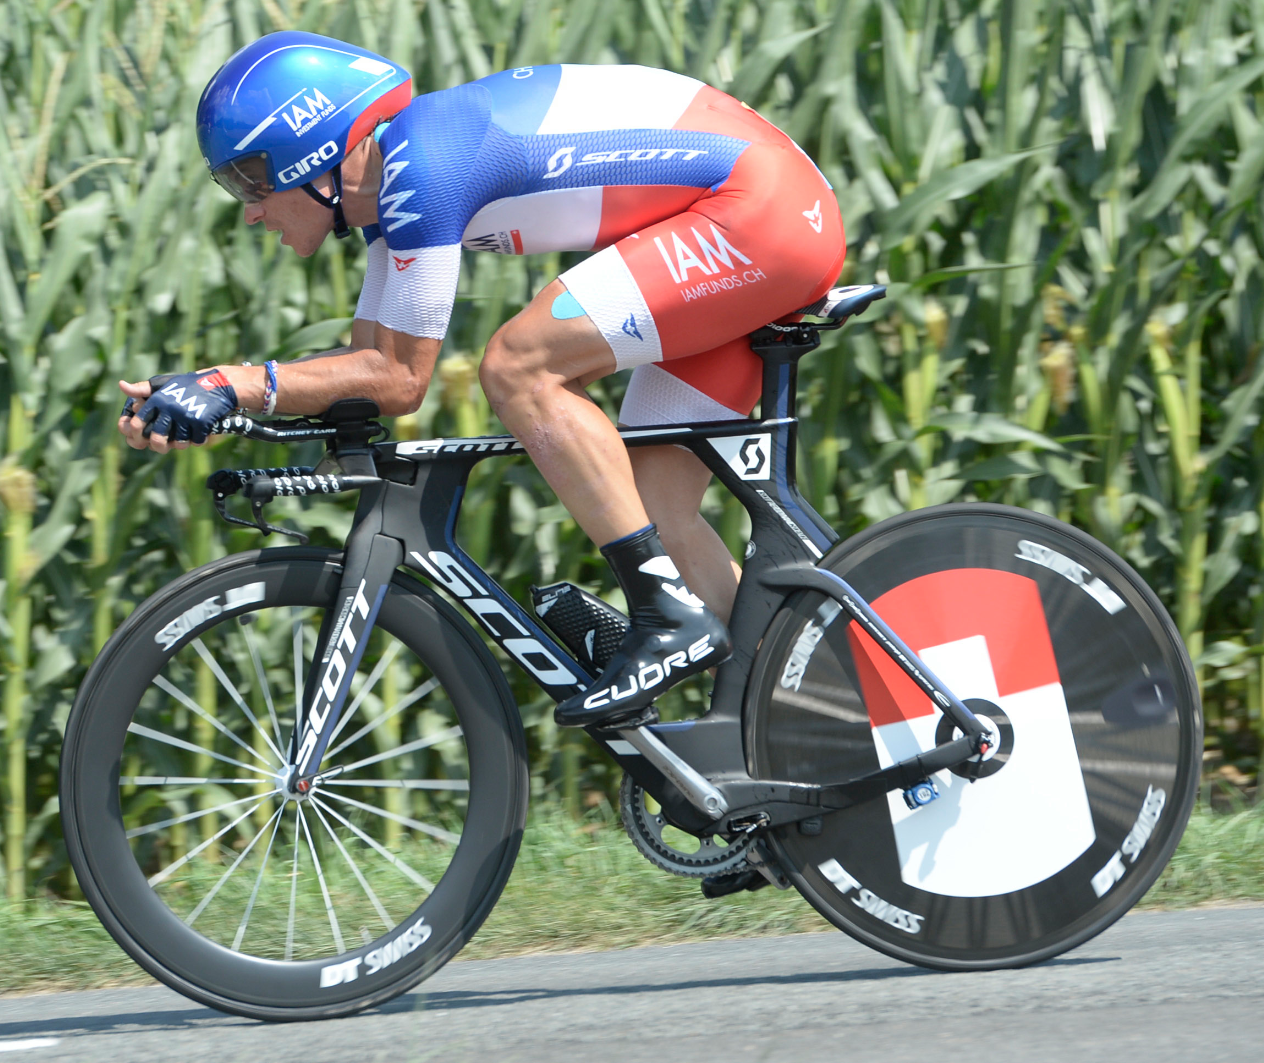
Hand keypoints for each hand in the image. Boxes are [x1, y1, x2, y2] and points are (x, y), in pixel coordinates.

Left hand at [118, 370, 237, 452]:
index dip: (138, 433)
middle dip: (159, 445)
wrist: (220, 383)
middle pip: (157, 437)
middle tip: (164, 445)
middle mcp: (170, 408)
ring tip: (184, 440)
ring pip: (178, 442)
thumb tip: (122, 386)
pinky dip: (197, 440)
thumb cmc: (189, 385)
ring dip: (181, 443)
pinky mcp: (202, 422)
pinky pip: (195, 440)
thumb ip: (143, 388)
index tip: (143, 437)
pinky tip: (198, 436)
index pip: (139, 422)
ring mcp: (186, 416)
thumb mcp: (164, 383)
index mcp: (158, 399)